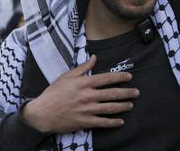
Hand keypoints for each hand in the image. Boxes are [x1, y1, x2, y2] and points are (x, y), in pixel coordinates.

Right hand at [21, 55, 138, 133]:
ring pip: (110, 108)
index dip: (120, 77)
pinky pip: (102, 122)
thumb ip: (83, 68)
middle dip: (126, 93)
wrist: (43, 113)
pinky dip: (113, 122)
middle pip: (112, 93)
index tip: (129, 77)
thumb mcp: (67, 76)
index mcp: (84, 83)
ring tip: (131, 105)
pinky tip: (121, 121)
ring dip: (123, 106)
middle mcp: (88, 96)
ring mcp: (87, 110)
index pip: (107, 78)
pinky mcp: (85, 122)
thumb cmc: (54, 93)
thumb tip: (95, 57)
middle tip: (136, 92)